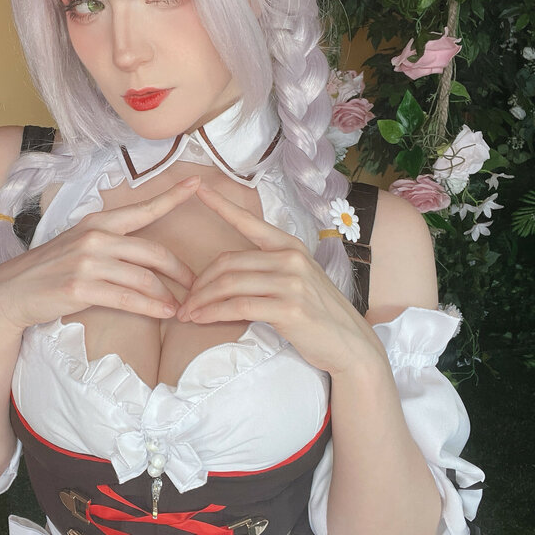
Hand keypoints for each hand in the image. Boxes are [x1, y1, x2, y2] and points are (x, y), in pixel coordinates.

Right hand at [0, 177, 200, 332]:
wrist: (11, 291)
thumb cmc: (49, 271)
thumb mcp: (78, 246)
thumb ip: (109, 243)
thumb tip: (142, 253)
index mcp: (97, 223)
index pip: (142, 210)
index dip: (171, 197)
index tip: (197, 186)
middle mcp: (95, 238)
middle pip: (153, 252)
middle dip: (180, 270)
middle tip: (196, 284)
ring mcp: (87, 262)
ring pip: (143, 278)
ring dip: (167, 295)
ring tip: (182, 306)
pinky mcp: (81, 288)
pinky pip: (127, 298)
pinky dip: (151, 307)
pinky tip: (164, 313)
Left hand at [176, 183, 384, 375]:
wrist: (349, 344)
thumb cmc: (318, 315)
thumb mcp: (297, 282)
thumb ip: (268, 271)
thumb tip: (227, 276)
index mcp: (290, 246)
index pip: (249, 222)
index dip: (221, 206)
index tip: (199, 189)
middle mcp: (291, 259)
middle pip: (228, 262)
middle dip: (200, 282)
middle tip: (185, 300)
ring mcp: (291, 282)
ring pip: (229, 284)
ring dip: (201, 300)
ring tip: (187, 313)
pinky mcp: (288, 308)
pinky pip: (238, 306)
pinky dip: (213, 313)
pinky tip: (201, 319)